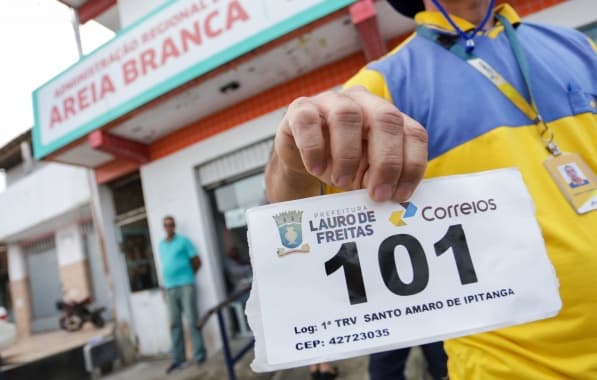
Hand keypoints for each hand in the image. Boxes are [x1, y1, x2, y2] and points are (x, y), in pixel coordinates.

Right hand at [273, 86, 427, 201]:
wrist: (301, 157)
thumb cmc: (340, 164)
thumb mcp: (366, 174)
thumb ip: (381, 181)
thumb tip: (393, 202)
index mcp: (388, 118)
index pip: (413, 132)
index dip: (412, 165)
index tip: (400, 195)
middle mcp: (364, 102)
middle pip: (386, 118)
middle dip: (386, 160)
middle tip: (376, 194)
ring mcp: (332, 101)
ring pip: (347, 115)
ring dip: (347, 155)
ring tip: (340, 182)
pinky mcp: (300, 109)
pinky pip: (308, 121)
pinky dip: (313, 148)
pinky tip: (315, 169)